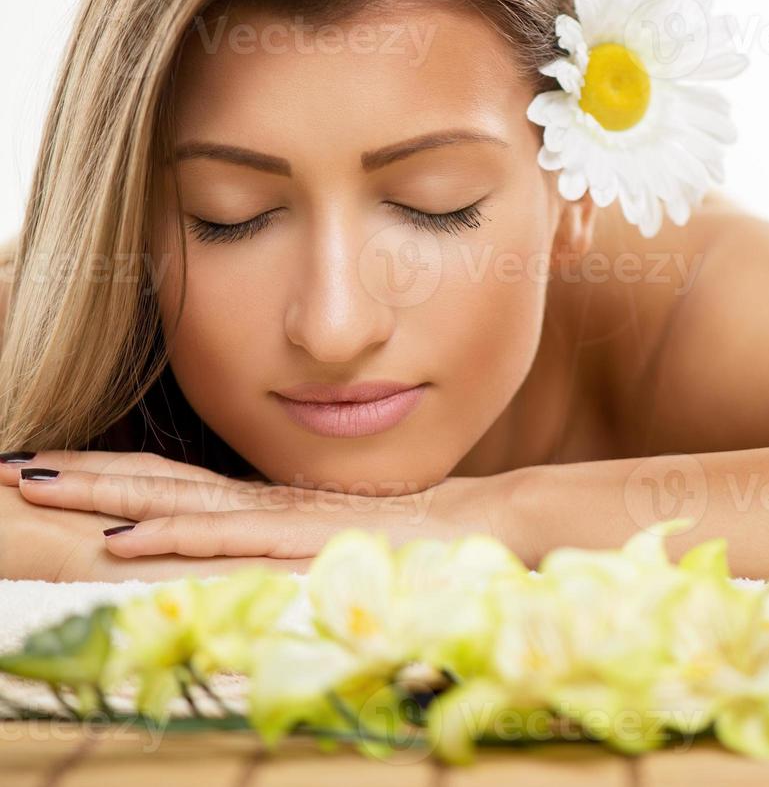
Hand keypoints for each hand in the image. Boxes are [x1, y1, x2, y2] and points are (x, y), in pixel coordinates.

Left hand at [0, 451, 517, 561]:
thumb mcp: (338, 533)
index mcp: (262, 500)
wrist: (481, 523)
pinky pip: (223, 540)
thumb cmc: (417, 534)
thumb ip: (296, 534)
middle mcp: (260, 500)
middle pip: (154, 482)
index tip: (44, 464)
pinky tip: (119, 542)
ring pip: (173, 501)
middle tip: (5, 464)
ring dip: (99, 494)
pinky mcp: (301, 539)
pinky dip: (167, 538)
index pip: (168, 481)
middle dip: (77, 473)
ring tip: (32, 483)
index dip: (105, 470)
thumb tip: (259, 545)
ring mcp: (278, 517)